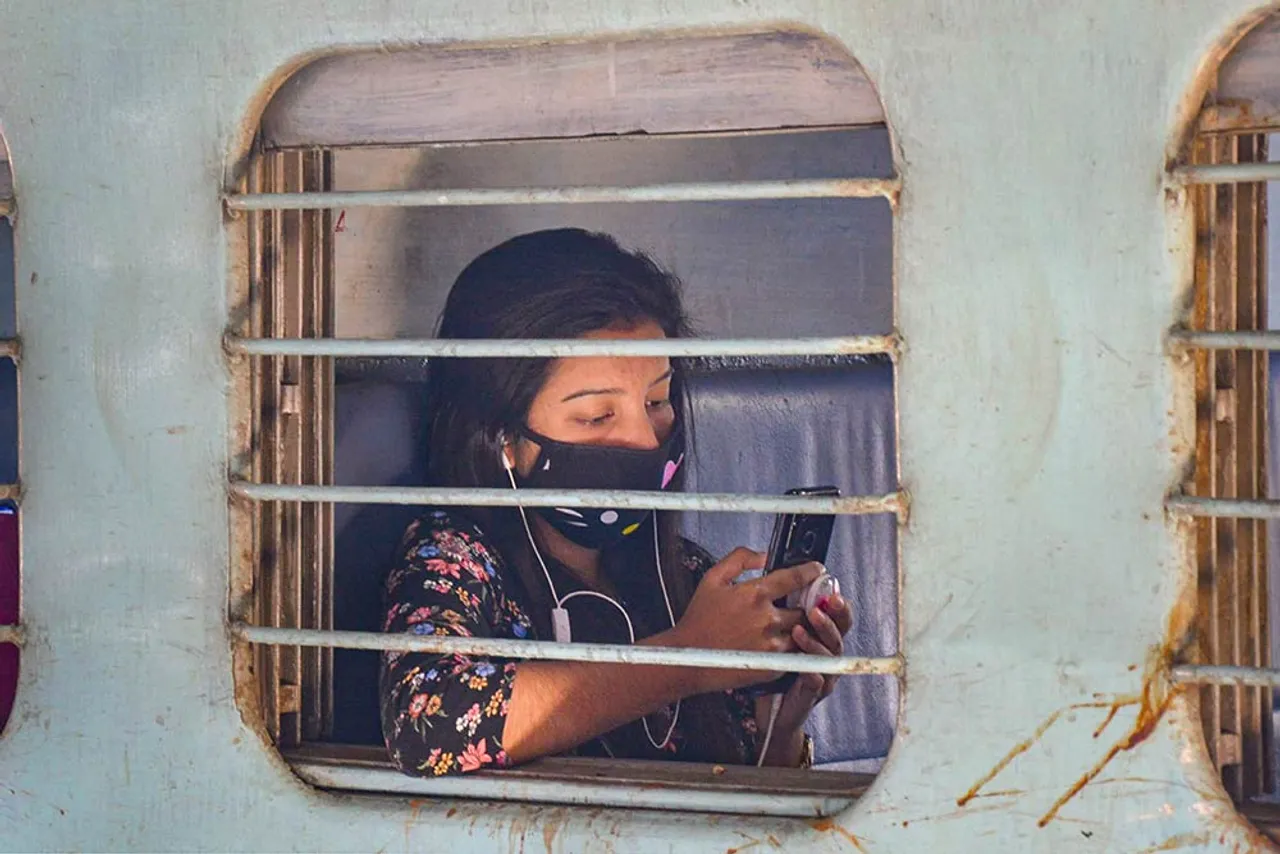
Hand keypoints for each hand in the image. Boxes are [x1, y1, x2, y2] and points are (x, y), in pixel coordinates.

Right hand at [659, 548, 822, 692]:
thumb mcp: (712, 579)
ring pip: (803, 632)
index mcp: (754, 594)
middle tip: (807, 602)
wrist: (688, 658)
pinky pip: (795, 654)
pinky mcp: (771, 666)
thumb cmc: (698, 619)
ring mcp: (771, 645)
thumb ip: (739, 559)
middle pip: (805, 608)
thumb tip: (764, 555)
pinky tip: (782, 642)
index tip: (818, 569)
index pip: (794, 578)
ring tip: (794, 624)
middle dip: (808, 604)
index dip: (811, 571)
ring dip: (802, 627)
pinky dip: (793, 647)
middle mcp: (766, 619)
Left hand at [759, 593, 853, 765]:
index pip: (837, 616)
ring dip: (816, 643)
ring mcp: (823, 676)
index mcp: (821, 637)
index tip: (830, 590)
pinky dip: (813, 676)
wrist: (772, 711)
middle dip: (829, 620)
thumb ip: (786, 611)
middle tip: (815, 609)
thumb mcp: (779, 635)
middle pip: (838, 634)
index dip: (837, 604)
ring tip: (799, 632)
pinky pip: (817, 684)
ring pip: (828, 657)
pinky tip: (807, 670)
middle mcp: (827, 655)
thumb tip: (780, 580)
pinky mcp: (811, 696)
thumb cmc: (776, 667)